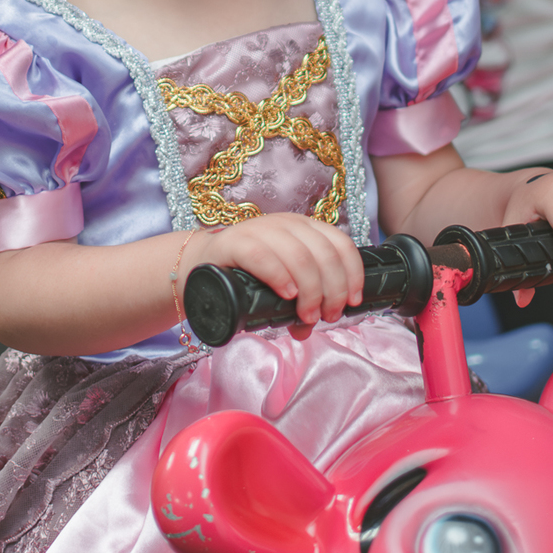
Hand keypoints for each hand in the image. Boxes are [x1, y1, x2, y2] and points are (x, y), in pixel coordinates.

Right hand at [189, 213, 364, 339]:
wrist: (199, 266)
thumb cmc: (246, 277)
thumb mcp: (281, 286)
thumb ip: (299, 304)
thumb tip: (308, 327)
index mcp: (303, 228)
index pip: (340, 243)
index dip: (352, 273)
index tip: (353, 301)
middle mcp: (285, 224)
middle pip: (324, 254)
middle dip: (333, 290)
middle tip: (327, 316)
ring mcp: (259, 230)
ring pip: (299, 255)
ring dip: (311, 290)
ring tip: (307, 316)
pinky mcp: (233, 242)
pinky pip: (262, 256)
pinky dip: (280, 276)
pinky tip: (287, 294)